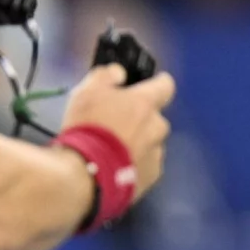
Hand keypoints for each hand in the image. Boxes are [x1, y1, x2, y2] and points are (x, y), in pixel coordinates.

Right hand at [61, 64, 176, 199]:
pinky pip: (148, 165)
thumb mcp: (86, 92)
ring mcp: (157, 153)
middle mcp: (157, 126)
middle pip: (155, 118)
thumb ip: (105, 76)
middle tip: (117, 126)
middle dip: (141, 119)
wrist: (84, 174)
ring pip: (153, 142)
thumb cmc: (86, 128)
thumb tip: (120, 73)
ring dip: (140, 143)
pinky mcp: (151, 176)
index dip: (158, 83)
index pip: (165, 86)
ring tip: (114, 151)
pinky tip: (118, 167)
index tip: (153, 84)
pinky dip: (137, 164)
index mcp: (145, 103)